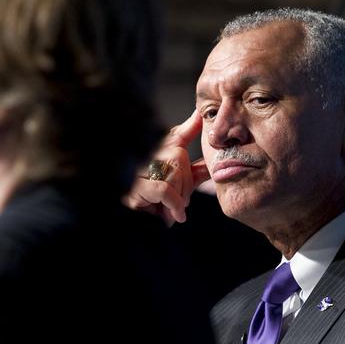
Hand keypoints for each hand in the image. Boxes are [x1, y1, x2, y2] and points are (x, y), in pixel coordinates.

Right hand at [125, 109, 210, 224]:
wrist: (133, 229)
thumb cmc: (152, 207)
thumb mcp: (175, 189)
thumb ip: (191, 175)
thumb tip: (211, 166)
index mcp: (153, 155)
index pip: (175, 136)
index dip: (189, 125)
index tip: (200, 114)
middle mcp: (142, 157)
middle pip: (178, 156)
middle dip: (186, 182)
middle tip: (181, 203)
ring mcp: (136, 170)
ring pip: (172, 172)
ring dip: (179, 196)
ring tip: (172, 211)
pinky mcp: (134, 187)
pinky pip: (164, 190)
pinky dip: (173, 204)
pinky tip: (174, 215)